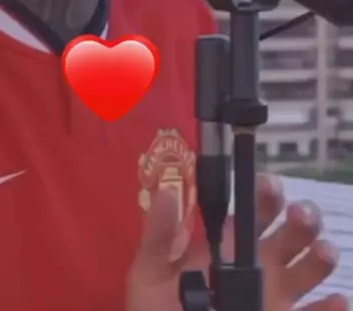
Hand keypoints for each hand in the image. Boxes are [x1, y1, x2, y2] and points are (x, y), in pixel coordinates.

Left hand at [126, 174, 348, 310]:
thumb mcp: (150, 272)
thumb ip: (160, 234)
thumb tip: (168, 190)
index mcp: (226, 248)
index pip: (252, 213)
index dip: (265, 195)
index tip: (270, 185)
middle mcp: (257, 268)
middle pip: (289, 235)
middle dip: (301, 219)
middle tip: (301, 215)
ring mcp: (274, 299)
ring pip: (307, 271)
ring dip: (320, 258)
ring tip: (322, 252)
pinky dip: (331, 309)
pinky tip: (337, 300)